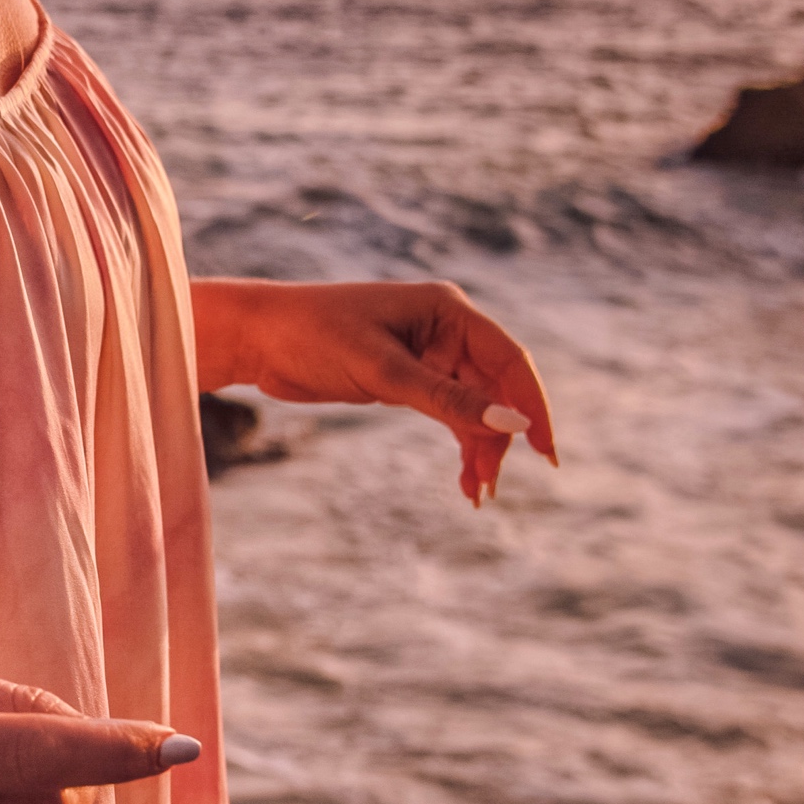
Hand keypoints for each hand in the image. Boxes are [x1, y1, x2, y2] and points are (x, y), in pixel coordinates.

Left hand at [196, 277, 557, 505]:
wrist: (256, 337)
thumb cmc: (313, 336)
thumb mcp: (383, 371)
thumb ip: (446, 399)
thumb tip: (512, 425)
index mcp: (448, 309)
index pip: (509, 360)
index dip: (533, 405)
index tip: (547, 452)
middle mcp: (446, 328)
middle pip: (496, 388)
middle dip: (500, 437)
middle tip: (490, 486)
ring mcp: (429, 353)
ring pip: (475, 406)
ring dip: (480, 447)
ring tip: (478, 494)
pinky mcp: (408, 378)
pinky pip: (449, 412)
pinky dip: (459, 443)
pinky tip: (464, 479)